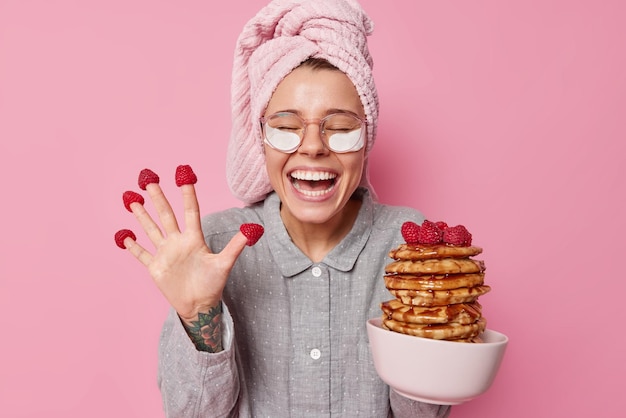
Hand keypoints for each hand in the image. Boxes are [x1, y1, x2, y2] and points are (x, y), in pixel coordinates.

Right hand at [118, 167, 247, 321]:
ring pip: (151, 230)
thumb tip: (254, 229)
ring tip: (133, 200)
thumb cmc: (213, 284)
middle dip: (158, 198)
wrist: (200, 305)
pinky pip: (141, 254)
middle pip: (166, 215)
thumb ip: (236, 245)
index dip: (187, 194)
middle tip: (149, 180)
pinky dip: (133, 246)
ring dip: (142, 216)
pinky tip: (124, 236)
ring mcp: (165, 253)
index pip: (190, 212)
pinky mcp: (155, 267)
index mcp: (194, 239)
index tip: (184, 176)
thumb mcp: (224, 264)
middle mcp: (178, 242)